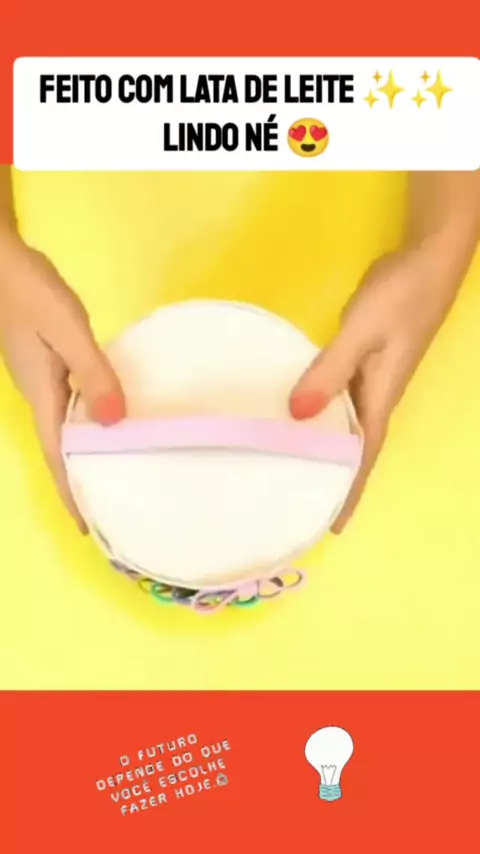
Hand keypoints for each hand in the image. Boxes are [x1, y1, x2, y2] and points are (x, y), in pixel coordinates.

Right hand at [0, 235, 124, 530]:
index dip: (71, 493)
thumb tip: (115, 423)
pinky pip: (70, 407)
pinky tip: (108, 421)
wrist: (1, 261)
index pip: (57, 457)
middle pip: (59, 451)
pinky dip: (87, 424)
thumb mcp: (67, 330)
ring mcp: (40, 380)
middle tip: (106, 510)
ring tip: (111, 475)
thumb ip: (93, 373)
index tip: (88, 527)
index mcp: (42, 396)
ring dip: (83, 456)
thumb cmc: (31, 292)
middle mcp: (39, 395)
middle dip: (77, 484)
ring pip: (64, 430)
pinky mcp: (47, 365)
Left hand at [289, 245, 464, 532]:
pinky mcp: (369, 361)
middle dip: (337, 481)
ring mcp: (375, 378)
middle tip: (303, 506)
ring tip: (297, 471)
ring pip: (349, 427)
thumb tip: (299, 416)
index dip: (348, 491)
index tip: (331, 525)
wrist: (429, 258)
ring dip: (329, 451)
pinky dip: (325, 416)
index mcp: (381, 398)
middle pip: (357, 450)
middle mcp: (379, 396)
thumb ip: (330, 370)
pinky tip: (303, 416)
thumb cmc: (399, 295)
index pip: (364, 457)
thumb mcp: (362, 331)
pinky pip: (343, 401)